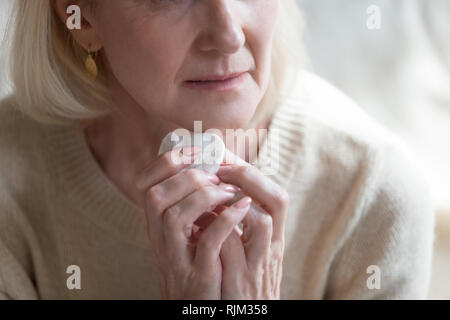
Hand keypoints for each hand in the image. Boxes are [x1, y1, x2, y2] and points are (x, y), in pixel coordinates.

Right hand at [134, 146, 250, 298]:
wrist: (198, 307)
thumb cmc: (199, 264)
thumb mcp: (187, 233)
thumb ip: (191, 205)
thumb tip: (207, 166)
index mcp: (157, 226)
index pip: (146, 185)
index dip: (167, 162)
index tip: (195, 150)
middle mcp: (160, 241)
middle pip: (155, 196)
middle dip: (187, 176)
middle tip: (217, 175)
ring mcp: (178, 259)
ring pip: (174, 216)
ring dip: (205, 195)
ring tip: (229, 192)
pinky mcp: (199, 275)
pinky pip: (208, 241)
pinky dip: (227, 219)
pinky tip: (242, 208)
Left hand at [214, 152, 288, 298]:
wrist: (246, 317)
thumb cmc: (242, 282)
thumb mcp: (248, 251)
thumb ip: (239, 226)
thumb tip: (220, 194)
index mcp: (273, 238)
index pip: (277, 197)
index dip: (253, 174)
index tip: (227, 160)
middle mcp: (273, 248)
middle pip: (277, 200)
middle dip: (247, 176)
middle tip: (219, 166)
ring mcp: (259, 264)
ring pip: (261, 220)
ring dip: (233, 199)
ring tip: (210, 189)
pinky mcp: (241, 281)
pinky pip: (232, 245)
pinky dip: (218, 226)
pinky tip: (200, 219)